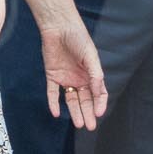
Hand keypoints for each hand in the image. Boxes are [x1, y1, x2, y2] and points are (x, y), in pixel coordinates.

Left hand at [39, 12, 107, 129]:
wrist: (59, 27)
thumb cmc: (78, 38)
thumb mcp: (90, 57)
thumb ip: (95, 75)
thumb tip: (99, 92)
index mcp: (92, 74)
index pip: (98, 94)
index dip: (100, 104)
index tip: (100, 114)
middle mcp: (80, 78)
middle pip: (85, 100)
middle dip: (88, 113)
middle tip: (90, 126)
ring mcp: (66, 78)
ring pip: (71, 99)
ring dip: (74, 111)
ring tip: (79, 124)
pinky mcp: (52, 75)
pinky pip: (53, 93)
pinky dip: (54, 103)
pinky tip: (56, 113)